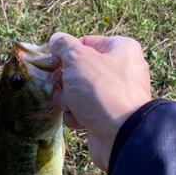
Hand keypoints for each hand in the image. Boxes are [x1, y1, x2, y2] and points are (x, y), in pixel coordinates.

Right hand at [50, 32, 150, 171]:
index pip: (86, 43)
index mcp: (121, 49)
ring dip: (67, 100)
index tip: (53, 62)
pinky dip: (77, 116)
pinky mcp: (108, 116)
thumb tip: (56, 39)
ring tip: (71, 106)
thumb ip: (64, 46)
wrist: (121, 135)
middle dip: (65, 81)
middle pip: (80, 69)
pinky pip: (85, 111)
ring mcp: (116, 95)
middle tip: (61, 86)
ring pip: (79, 92)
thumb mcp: (78, 59)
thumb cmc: (102, 90)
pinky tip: (80, 120)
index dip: (66, 52)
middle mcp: (122, 70)